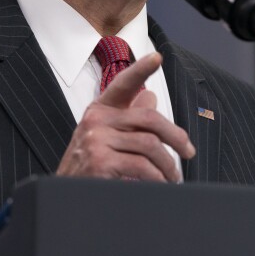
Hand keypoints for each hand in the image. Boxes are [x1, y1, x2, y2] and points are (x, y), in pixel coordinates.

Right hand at [55, 51, 194, 181]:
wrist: (66, 198)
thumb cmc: (90, 168)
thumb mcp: (107, 138)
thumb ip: (129, 119)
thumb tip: (150, 97)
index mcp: (99, 110)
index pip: (123, 84)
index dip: (140, 69)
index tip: (157, 57)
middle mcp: (96, 120)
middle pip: (148, 118)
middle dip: (175, 136)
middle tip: (188, 152)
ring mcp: (96, 140)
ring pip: (150, 144)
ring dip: (168, 165)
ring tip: (172, 177)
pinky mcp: (100, 161)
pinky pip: (142, 167)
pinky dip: (158, 179)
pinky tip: (160, 185)